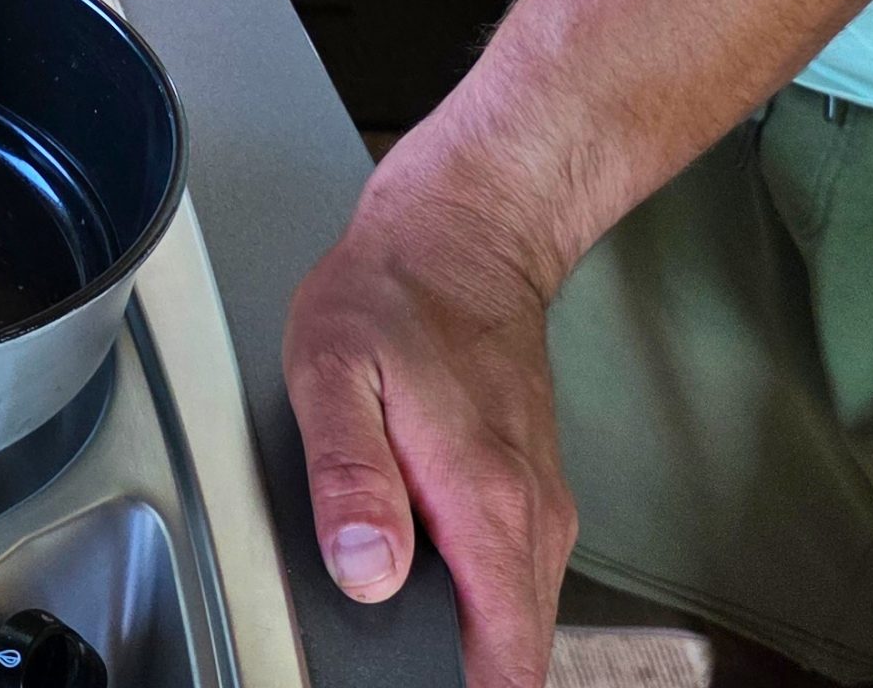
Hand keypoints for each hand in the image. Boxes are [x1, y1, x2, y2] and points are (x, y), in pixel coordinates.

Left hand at [283, 144, 576, 687]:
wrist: (463, 230)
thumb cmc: (395, 290)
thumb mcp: (333, 369)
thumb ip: (348, 477)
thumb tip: (367, 570)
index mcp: (486, 503)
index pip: (507, 664)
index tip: (408, 683)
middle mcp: (532, 515)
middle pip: (514, 652)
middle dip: (457, 670)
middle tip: (386, 643)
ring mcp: (539, 502)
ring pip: (516, 616)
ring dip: (466, 634)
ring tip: (396, 604)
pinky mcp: (531, 488)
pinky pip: (512, 574)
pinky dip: (476, 592)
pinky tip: (422, 559)